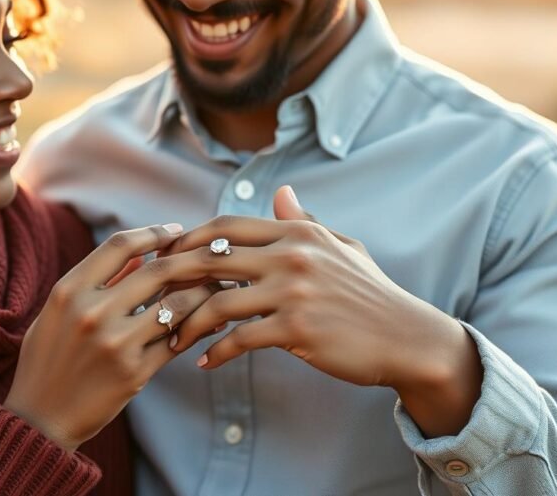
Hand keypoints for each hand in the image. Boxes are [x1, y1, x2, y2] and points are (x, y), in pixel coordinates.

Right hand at [4, 223, 232, 450]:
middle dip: (192, 259)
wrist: (39, 420)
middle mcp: (91, 312)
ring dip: (204, 293)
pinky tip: (211, 323)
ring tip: (219, 287)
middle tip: (212, 257)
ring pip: (177, 304)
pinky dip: (199, 328)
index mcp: (69, 290)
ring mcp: (115, 343)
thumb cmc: (48, 360)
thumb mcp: (58, 312)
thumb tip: (141, 255)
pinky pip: (178, 341)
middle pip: (158, 270)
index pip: (119, 245)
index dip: (153, 233)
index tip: (175, 231)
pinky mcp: (134, 372)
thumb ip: (97, 282)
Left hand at [167, 186, 482, 435]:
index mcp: (296, 231)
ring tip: (171, 338)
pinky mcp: (296, 327)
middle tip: (149, 297)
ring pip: (217, 302)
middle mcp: (291, 254)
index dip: (187, 240)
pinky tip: (205, 363)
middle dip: (172, 278)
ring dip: (187, 322)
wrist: (407, 337)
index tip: (163, 257)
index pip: (225, 227)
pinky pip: (239, 339)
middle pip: (210, 259)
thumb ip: (304, 221)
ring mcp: (293, 290)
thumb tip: (280, 193)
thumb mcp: (340, 248)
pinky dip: (216, 352)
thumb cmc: (370, 293)